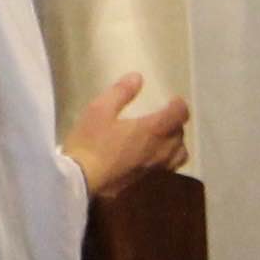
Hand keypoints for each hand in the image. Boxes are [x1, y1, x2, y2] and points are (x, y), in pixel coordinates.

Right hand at [64, 72, 191, 197]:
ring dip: (176, 144)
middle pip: (180, 136)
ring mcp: (152, 169)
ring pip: (178, 156)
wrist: (79, 181)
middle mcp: (157, 150)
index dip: (180, 106)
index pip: (178, 116)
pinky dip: (167, 159)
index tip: (173, 100)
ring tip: (164, 138)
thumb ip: (121, 92)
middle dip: (177, 124)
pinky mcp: (142, 182)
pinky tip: (151, 156)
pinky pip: (166, 169)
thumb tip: (138, 78)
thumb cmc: (89, 142)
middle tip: (165, 116)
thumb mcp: (100, 109)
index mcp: (150, 130)